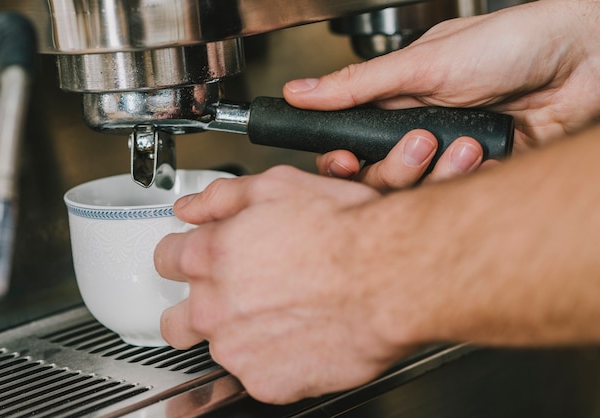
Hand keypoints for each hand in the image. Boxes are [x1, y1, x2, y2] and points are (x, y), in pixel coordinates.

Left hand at [155, 166, 413, 402]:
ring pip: (219, 349)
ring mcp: (238, 350)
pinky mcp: (268, 383)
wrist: (392, 275)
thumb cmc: (345, 231)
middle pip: (175, 319)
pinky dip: (274, 360)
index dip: (185, 255)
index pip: (165, 260)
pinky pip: (257, 375)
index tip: (200, 259)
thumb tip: (191, 207)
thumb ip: (221, 197)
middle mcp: (214, 307)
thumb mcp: (278, 186)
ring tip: (283, 314)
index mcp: (209, 256)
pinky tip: (301, 336)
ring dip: (240, 334)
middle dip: (195, 308)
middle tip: (230, 299)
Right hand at [285, 0, 599, 187]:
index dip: (342, 162)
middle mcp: (420, 134)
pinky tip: (483, 152)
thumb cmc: (511, 43)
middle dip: (394, 168)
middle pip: (380, 178)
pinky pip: (457, 196)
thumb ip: (359, 85)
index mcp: (398, 104)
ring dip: (437, 171)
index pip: (353, 144)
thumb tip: (302, 91)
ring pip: (416, 194)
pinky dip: (466, 180)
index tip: (343, 162)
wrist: (584, 57)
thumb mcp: (423, 62)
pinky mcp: (482, 176)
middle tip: (419, 144)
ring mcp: (450, 158)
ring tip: (465, 142)